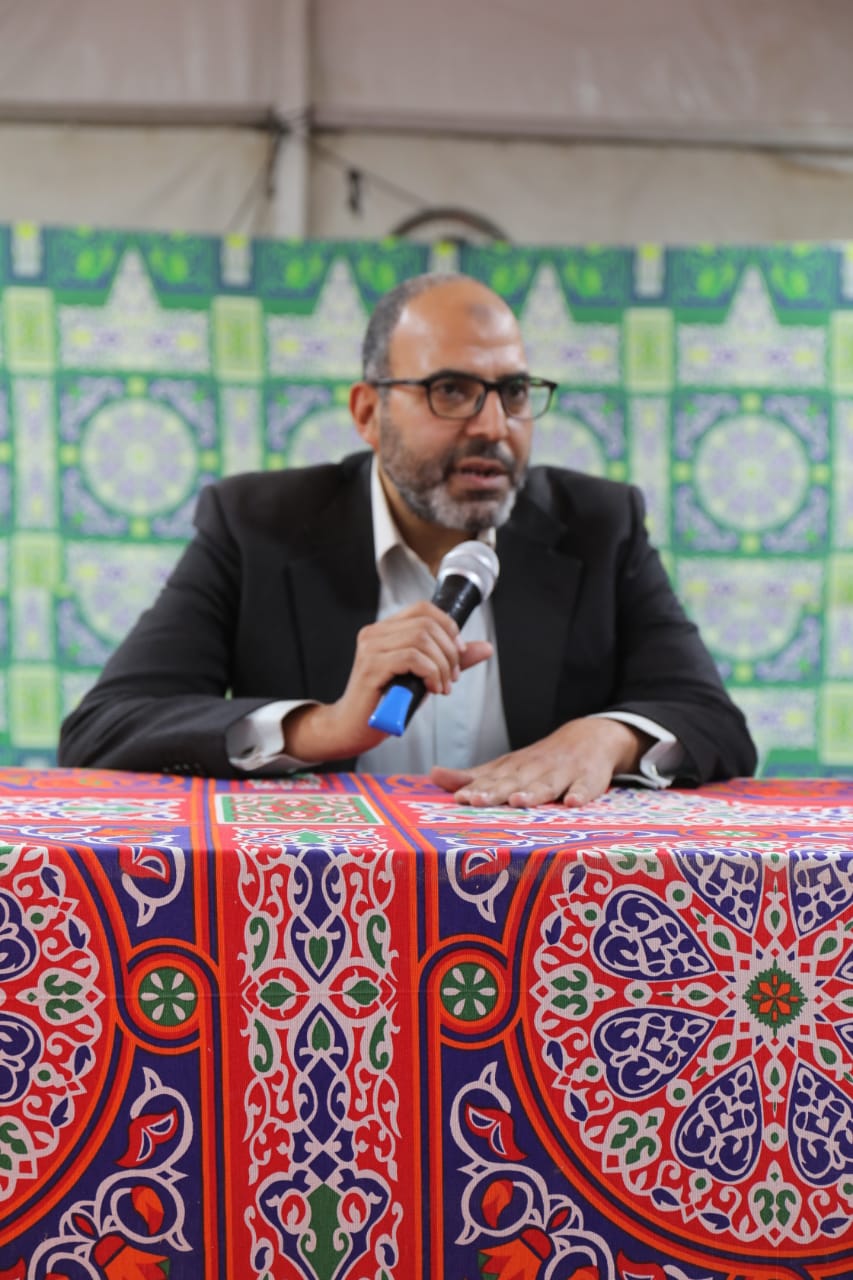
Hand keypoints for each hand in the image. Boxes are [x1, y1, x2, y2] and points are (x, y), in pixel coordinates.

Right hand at [283, 601, 492, 761]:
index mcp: (384, 630)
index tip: (458, 653)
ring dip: (442, 666)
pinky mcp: (371, 667)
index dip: (448, 626)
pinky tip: (431, 689)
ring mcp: (370, 648)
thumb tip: (485, 648)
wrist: (354, 728)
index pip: (423, 609)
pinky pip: (412, 658)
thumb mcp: (424, 676)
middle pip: (427, 624)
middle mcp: (374, 633)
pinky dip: (431, 673)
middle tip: (452, 678)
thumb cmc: (386, 702)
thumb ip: (451, 660)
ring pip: (421, 639)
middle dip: (449, 652)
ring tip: (442, 687)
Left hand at [430, 718, 651, 807]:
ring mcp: (563, 773)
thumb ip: (472, 775)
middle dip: (497, 791)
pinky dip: (581, 793)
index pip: (493, 779)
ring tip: (519, 801)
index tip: (461, 798)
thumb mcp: (506, 766)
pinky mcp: (589, 779)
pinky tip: (574, 802)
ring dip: (534, 792)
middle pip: (515, 781)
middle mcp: (535, 768)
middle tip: (479, 801)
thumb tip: (433, 775)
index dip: (477, 788)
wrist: (589, 736)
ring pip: (547, 784)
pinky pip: (586, 787)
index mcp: (514, 767)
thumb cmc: (540, 760)